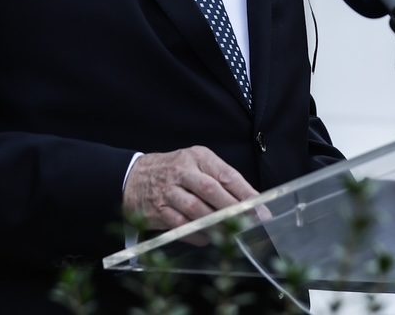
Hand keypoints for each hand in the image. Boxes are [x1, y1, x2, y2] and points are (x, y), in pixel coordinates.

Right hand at [122, 146, 257, 230]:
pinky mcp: (157, 209)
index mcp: (198, 157)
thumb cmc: (174, 171)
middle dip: (233, 210)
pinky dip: (196, 234)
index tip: (261, 209)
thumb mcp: (196, 164)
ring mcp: (168, 191)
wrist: (134, 176)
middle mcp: (183, 171)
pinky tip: (207, 238)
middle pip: (211, 190)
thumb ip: (220, 179)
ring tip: (231, 233)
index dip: (246, 193)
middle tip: (250, 224)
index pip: (226, 175)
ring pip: (196, 209)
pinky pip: (180, 224)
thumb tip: (250, 201)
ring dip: (216, 224)